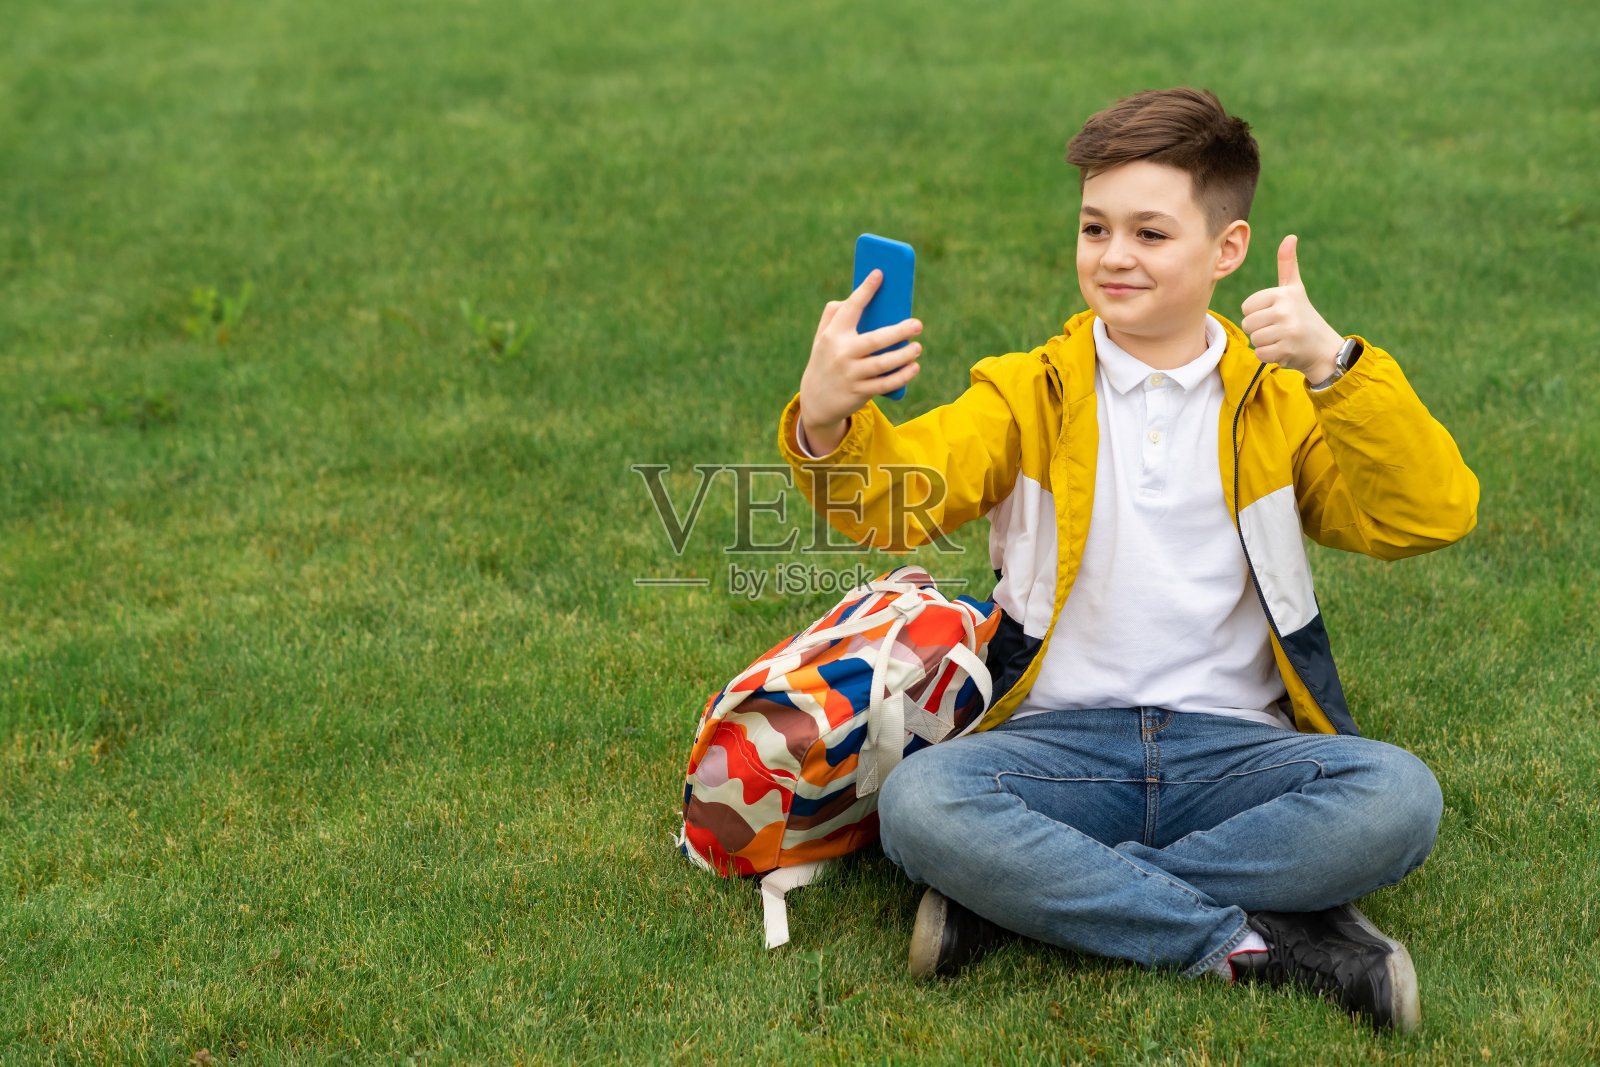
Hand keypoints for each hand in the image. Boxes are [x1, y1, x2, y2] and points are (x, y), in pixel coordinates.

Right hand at [798, 270, 922, 452]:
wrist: (815, 400)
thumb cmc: (826, 360)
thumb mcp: (822, 338)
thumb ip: (833, 316)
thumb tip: (855, 297)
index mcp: (833, 334)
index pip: (851, 309)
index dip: (865, 290)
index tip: (879, 274)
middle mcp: (841, 353)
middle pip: (874, 340)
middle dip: (898, 331)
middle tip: (917, 324)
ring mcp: (850, 374)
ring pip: (882, 364)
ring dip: (903, 355)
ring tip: (917, 347)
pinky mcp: (858, 392)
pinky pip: (884, 384)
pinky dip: (901, 377)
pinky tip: (914, 368)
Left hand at [1240, 235, 1344, 383]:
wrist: (1323, 346)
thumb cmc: (1303, 315)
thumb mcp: (1295, 288)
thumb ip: (1288, 264)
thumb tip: (1290, 236)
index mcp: (1283, 294)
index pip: (1246, 307)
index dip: (1257, 313)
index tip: (1275, 314)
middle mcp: (1285, 310)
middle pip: (1247, 324)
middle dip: (1259, 329)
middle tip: (1279, 329)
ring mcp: (1287, 331)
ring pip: (1253, 339)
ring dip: (1264, 343)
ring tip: (1282, 338)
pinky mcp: (1286, 350)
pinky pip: (1260, 353)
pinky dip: (1268, 355)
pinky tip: (1283, 350)